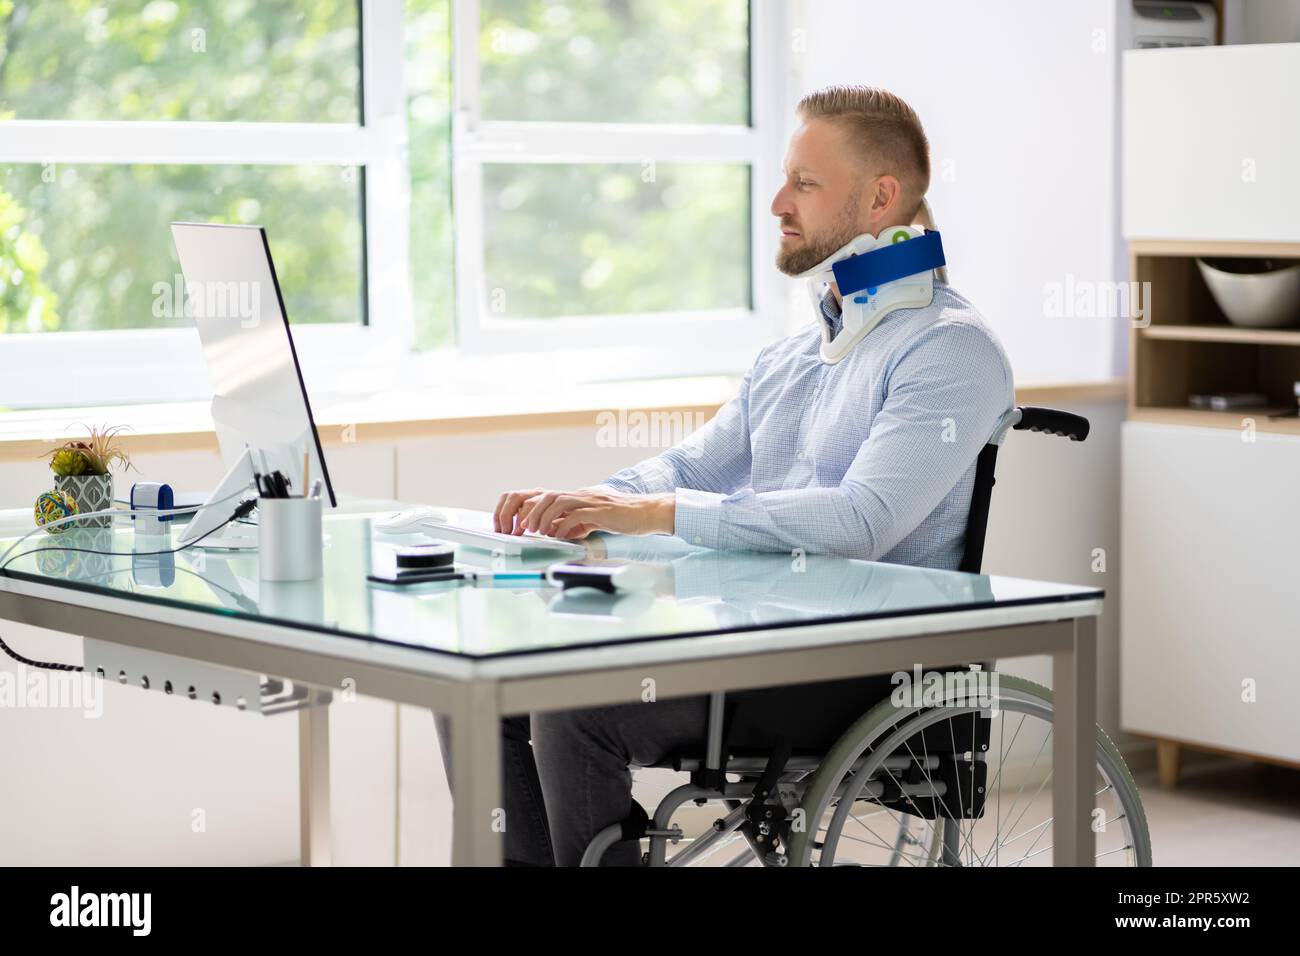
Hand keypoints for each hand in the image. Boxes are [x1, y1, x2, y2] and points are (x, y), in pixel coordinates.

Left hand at [493, 486, 674, 538]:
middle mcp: (580, 495)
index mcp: (576, 497)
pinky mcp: (601, 510)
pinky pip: (576, 514)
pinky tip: (560, 537)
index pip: (544, 496)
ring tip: (537, 532)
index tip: (516, 525)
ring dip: (543, 516)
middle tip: (522, 529)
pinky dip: (564, 526)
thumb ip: (574, 524)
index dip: (527, 508)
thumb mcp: (591, 521)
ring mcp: (590, 500)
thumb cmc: (621, 518)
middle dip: (529, 511)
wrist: (647, 513)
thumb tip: (556, 533)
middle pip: (546, 495)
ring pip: (557, 500)